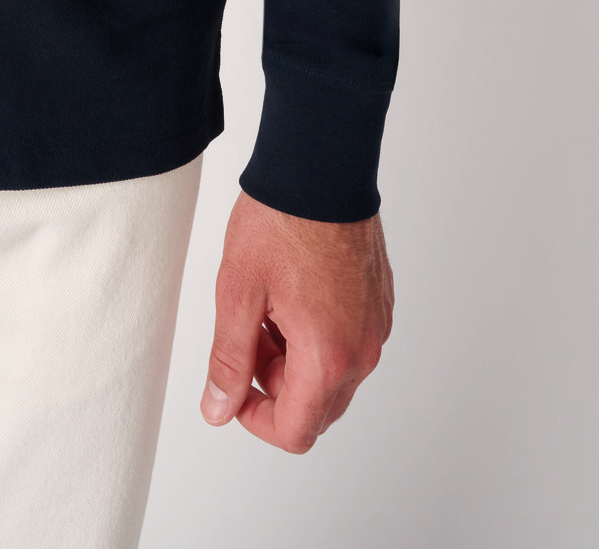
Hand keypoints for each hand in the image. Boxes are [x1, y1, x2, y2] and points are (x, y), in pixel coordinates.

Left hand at [200, 192, 392, 451]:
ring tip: (268, 306)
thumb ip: (229, 360)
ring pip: (332, 376)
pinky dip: (318, 337)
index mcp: (328, 357)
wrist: (321, 167)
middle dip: (275, 385)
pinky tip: (293, 294)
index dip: (255, 419)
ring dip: (296, 360)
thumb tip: (219, 408)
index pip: (295, 431)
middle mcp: (362, 350)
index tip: (234, 386)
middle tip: (248, 334)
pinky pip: (348, 344)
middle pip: (316, 408)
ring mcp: (375, 327)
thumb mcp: (238, 292)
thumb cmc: (282, 220)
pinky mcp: (379, 304)